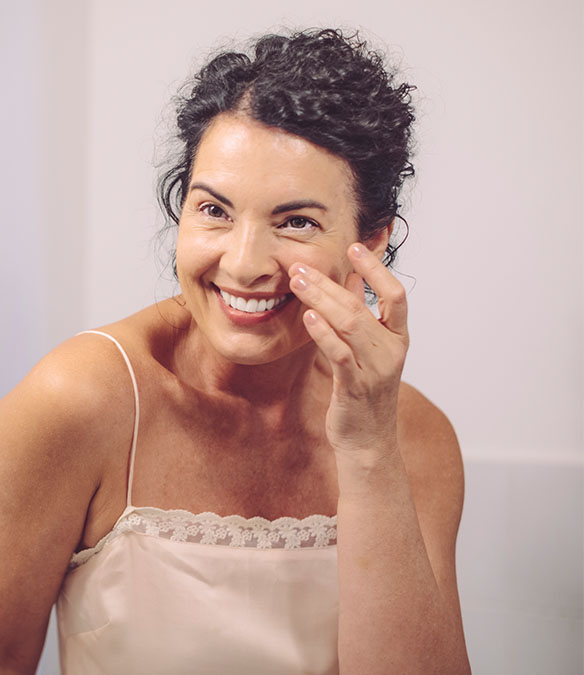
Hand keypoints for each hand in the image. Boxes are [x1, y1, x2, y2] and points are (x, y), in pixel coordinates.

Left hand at [288, 243, 407, 461]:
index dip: (376, 269)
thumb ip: (361, 311)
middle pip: (362, 307)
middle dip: (329, 283)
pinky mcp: (355, 387)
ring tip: (298, 282)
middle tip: (301, 265)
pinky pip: (340, 355)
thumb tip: (352, 275)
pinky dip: (324, 333)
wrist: (368, 439)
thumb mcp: (367, 348)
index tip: (354, 246)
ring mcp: (376, 370)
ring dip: (321, 300)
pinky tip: (308, 317)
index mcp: (398, 337)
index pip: (396, 295)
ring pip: (350, 325)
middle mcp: (392, 351)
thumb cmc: (364, 389)